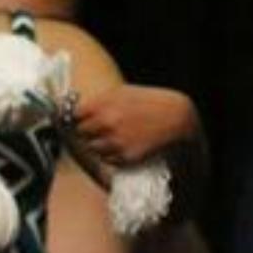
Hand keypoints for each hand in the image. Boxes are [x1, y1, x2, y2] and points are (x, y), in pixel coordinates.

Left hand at [72, 85, 196, 164]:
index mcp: (104, 104)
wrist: (178, 119)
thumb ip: (100, 100)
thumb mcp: (124, 92)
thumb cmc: (150, 102)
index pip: (75, 115)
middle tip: (100, 128)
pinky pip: (107, 159)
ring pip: (92, 148)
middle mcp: (107, 123)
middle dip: (88, 131)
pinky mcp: (125, 157)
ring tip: (115, 137)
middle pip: (81, 133)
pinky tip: (125, 145)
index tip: (83, 118)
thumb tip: (76, 109)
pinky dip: (111, 155)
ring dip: (99, 144)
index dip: (80, 117)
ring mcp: (115, 141)